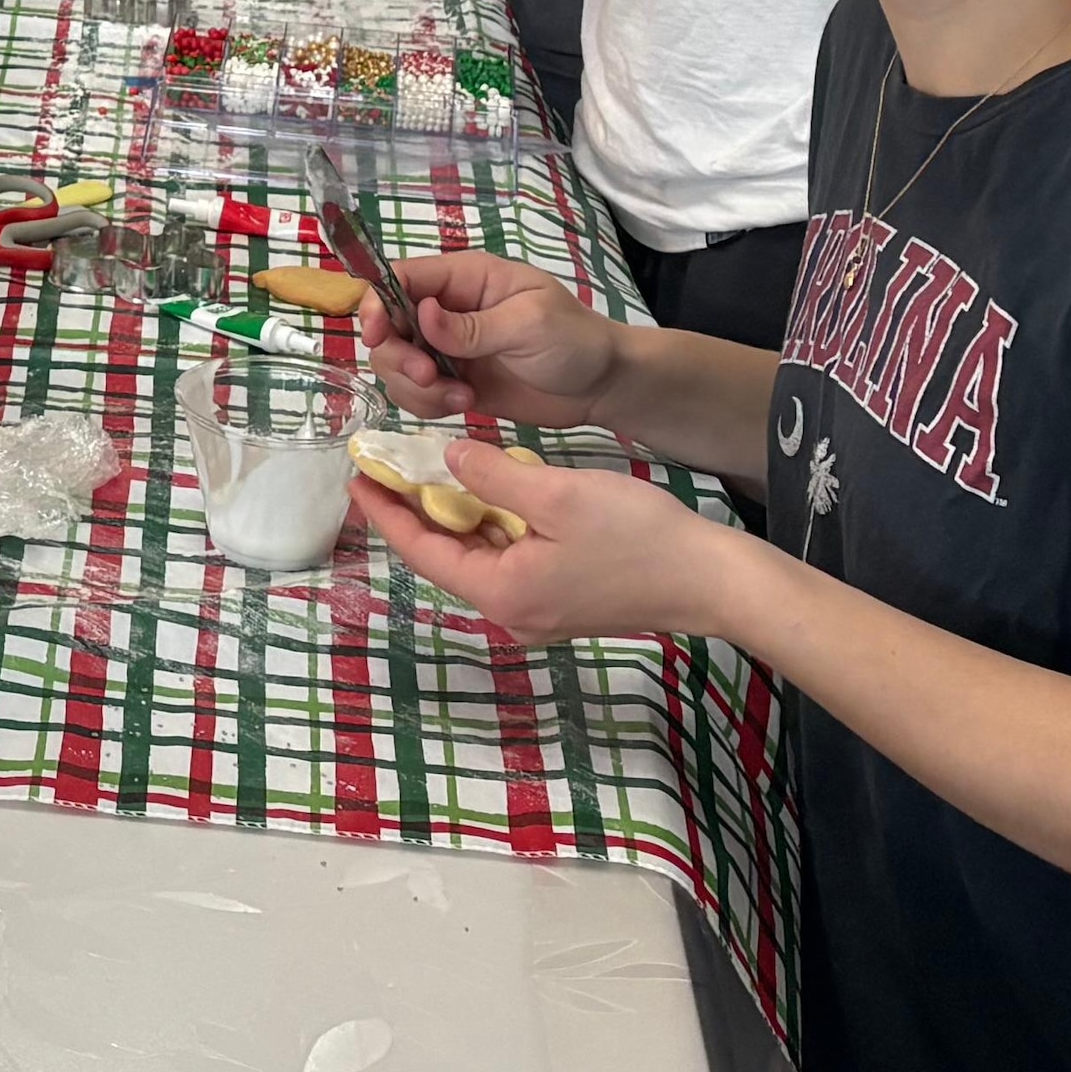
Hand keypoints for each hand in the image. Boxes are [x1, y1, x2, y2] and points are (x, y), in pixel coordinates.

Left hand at [349, 437, 755, 643]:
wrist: (712, 580)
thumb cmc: (639, 537)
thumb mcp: (556, 493)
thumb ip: (493, 476)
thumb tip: (449, 458)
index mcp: (501, 593)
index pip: (423, 551)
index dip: (387, 512)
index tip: (358, 478)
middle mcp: (511, 613)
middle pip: (447, 557)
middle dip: (417, 511)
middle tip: (389, 467)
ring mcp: (538, 613)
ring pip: (479, 559)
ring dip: (457, 518)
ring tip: (429, 472)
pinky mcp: (563, 603)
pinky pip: (510, 562)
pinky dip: (493, 529)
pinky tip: (490, 494)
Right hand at [358, 246, 627, 435]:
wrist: (602, 387)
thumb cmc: (575, 341)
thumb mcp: (529, 324)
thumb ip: (472, 326)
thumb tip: (421, 316)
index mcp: (465, 279)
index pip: (400, 279)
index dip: (377, 305)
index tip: (377, 338)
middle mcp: (447, 311)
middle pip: (388, 327)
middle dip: (399, 357)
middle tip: (430, 378)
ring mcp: (447, 349)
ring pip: (397, 365)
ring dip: (416, 387)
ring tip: (461, 397)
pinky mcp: (453, 382)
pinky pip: (417, 393)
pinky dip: (429, 404)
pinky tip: (466, 405)